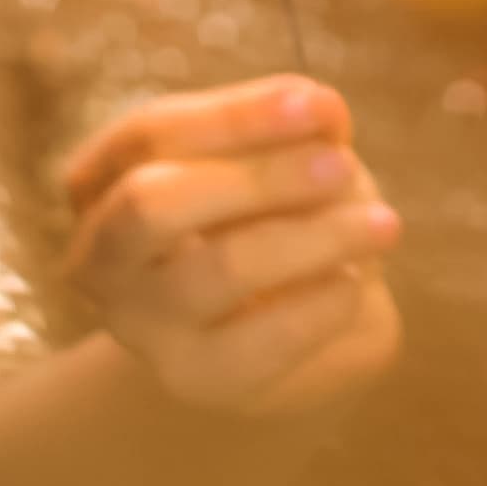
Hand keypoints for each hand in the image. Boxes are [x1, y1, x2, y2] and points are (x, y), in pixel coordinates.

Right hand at [59, 76, 400, 417]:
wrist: (276, 328)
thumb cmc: (268, 219)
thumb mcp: (280, 161)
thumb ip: (294, 132)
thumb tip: (322, 114)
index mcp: (102, 182)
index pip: (150, 135)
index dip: (235, 116)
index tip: (317, 104)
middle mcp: (102, 257)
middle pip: (153, 204)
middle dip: (256, 178)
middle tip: (343, 166)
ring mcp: (142, 328)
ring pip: (217, 272)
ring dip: (313, 239)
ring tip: (383, 225)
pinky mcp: (198, 381)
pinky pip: (262, 341)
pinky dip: (321, 303)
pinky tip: (355, 281)